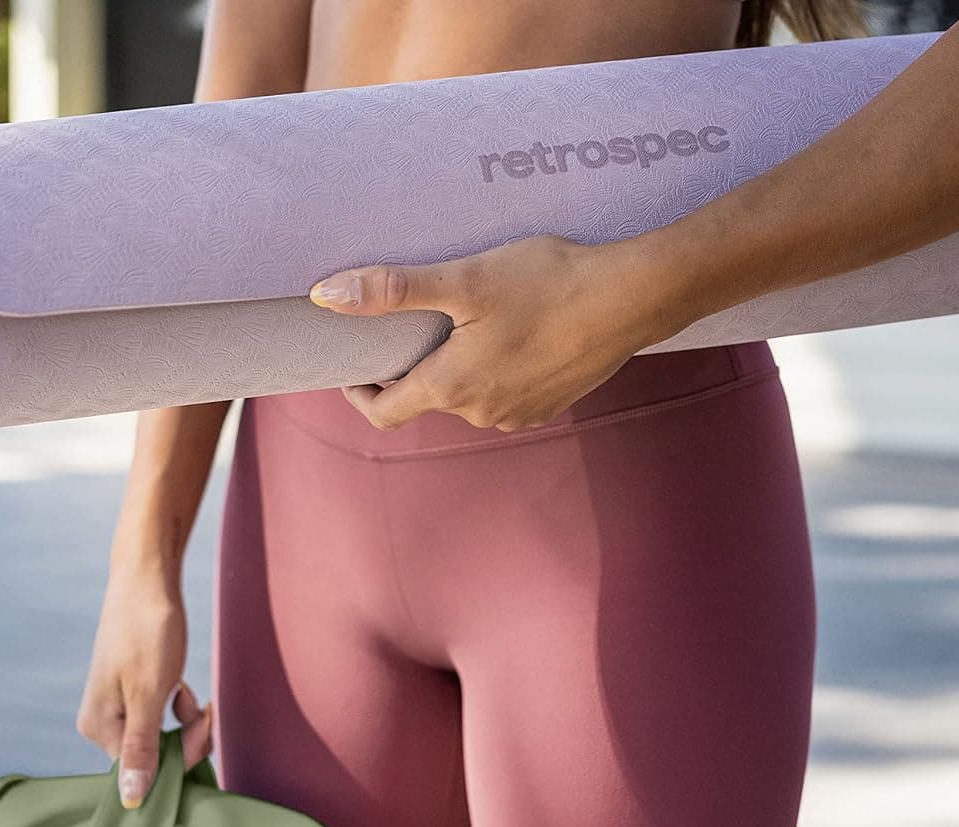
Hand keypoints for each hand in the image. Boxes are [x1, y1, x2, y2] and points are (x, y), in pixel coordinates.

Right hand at [76, 561, 213, 807]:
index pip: (142, 771)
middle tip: (205, 710)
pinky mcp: (133, 693)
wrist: (148, 579)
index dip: (179, 758)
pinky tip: (181, 683)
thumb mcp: (149, 695)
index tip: (203, 730)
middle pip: (153, 756)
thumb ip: (141, 750)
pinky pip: (162, 718)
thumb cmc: (147, 632)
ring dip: (187, 722)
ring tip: (190, 691)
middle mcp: (102, 722)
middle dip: (187, 738)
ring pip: (163, 737)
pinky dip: (180, 706)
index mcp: (98, 728)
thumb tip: (129, 801)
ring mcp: (117, 707)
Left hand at [307, 230, 690, 431]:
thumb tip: (326, 295)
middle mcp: (479, 413)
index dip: (360, 393)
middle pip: (427, 399)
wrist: (631, 298)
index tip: (353, 369)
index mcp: (450, 388)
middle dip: (414, 367)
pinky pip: (503, 394)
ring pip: (467, 396)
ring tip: (468, 322)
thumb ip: (392, 290)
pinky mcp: (547, 405)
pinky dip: (495, 370)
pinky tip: (512, 332)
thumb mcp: (463, 279)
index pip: (384, 414)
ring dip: (458, 367)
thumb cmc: (547, 283)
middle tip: (414, 323)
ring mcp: (516, 414)